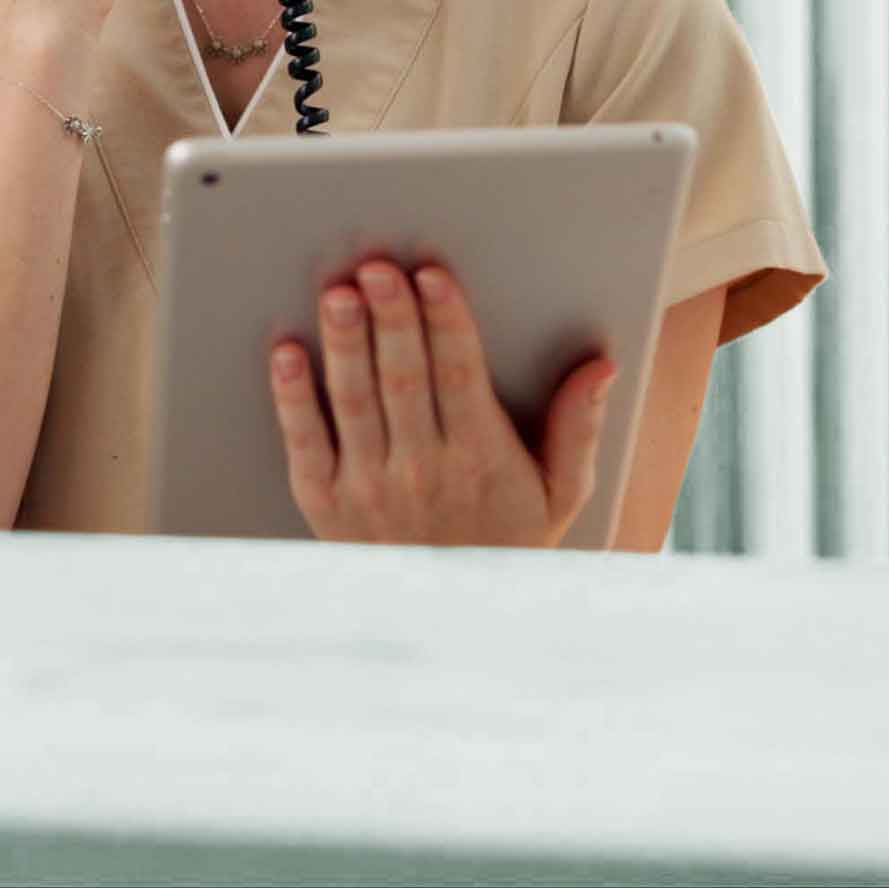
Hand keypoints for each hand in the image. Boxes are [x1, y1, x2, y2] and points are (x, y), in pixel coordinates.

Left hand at [268, 257, 617, 547]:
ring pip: (353, 401)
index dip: (446, 322)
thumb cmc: (506, 543)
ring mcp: (368, 487)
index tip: (434, 276)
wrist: (450, 620)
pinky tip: (287, 353)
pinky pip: (304, 441)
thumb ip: (578, 428)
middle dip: (390, 318)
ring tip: (337, 294)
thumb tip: (600, 368)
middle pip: (403, 379)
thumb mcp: (560, 494)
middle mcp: (422, 471)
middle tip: (376, 268)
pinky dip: (292, 396)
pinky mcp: (325, 501)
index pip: (461, 377)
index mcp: (480, 460)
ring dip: (344, 344)